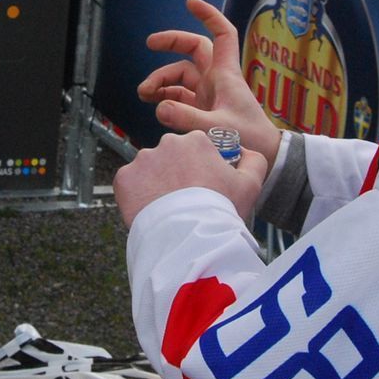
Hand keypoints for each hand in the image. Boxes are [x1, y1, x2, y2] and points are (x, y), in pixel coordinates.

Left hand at [115, 130, 268, 228]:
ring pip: (149, 171)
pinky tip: (150, 211)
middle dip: (175, 175)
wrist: (189, 237)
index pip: (196, 150)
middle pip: (170, 158)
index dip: (200, 170)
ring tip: (167, 209)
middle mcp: (167, 143)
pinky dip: (137, 196)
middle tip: (184, 201)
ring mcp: (142, 160)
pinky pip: (130, 184)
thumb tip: (245, 150)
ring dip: (156, 185)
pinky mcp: (124, 178)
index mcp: (196, 140)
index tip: (202, 189)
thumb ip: (254, 161)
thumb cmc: (221, 210)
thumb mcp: (251, 185)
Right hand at [137, 0, 280, 162]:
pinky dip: (165, 97)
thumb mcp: (218, 129)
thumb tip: (159, 107)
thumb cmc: (251, 140)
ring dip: (162, 79)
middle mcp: (217, 80)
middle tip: (148, 44)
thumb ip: (188, 119)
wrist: (266, 159)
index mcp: (226, 75)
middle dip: (171, 42)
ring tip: (144, 94)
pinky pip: (180, 95)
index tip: (190, 2)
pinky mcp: (204, 110)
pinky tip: (155, 105)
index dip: (208, 15)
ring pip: (182, 75)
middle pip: (193, 50)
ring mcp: (209, 95)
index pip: (222, 35)